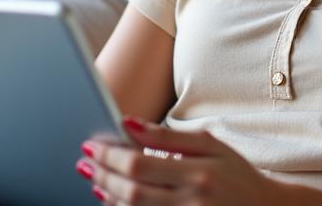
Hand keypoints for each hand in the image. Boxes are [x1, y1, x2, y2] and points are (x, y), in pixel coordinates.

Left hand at [76, 116, 282, 204]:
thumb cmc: (236, 174)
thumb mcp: (210, 145)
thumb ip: (168, 136)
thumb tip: (127, 124)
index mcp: (198, 174)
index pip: (140, 165)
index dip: (110, 156)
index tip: (91, 145)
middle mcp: (191, 202)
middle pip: (130, 192)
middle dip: (101, 175)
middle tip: (84, 161)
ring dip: (106, 195)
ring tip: (93, 178)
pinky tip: (112, 199)